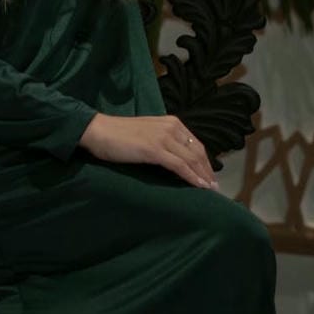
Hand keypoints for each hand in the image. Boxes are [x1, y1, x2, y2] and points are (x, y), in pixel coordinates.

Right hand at [79, 111, 219, 190]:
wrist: (99, 130)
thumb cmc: (119, 135)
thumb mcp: (148, 134)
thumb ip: (163, 142)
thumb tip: (176, 159)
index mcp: (171, 122)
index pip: (196, 144)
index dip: (205, 162)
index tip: (210, 176)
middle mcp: (171, 127)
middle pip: (198, 152)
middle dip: (208, 171)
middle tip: (214, 187)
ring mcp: (163, 138)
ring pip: (192, 159)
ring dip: (203, 176)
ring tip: (210, 190)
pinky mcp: (155, 149)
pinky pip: (180, 165)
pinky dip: (192, 177)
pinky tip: (198, 187)